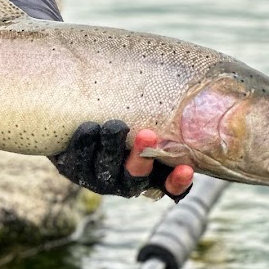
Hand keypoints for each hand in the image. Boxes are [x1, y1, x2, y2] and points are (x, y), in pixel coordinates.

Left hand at [51, 120, 193, 201]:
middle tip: (147, 134)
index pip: (170, 186)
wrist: (74, 117)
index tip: (186, 168)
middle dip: (142, 157)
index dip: (178, 182)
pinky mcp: (73, 168)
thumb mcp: (143, 114)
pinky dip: (84, 145)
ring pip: (107, 169)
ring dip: (112, 148)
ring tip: (114, 125)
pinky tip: (89, 128)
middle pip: (136, 178)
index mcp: (149, 172)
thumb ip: (162, 109)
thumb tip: (196, 82)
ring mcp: (98, 177)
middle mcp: (125, 179)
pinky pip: (78, 161)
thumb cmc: (122, 113)